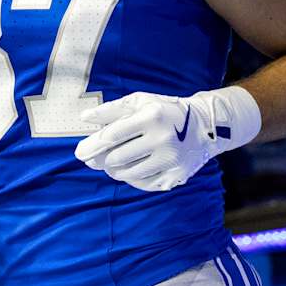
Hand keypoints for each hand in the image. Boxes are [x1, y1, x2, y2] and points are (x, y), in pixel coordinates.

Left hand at [73, 87, 260, 192]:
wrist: (205, 126)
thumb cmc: (164, 111)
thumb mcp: (140, 102)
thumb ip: (111, 110)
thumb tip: (84, 118)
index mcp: (152, 116)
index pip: (113, 135)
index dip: (92, 145)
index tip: (79, 153)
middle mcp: (163, 139)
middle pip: (117, 158)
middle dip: (101, 160)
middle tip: (93, 160)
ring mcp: (171, 161)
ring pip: (128, 174)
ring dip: (114, 170)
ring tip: (112, 163)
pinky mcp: (176, 177)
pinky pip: (142, 183)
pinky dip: (132, 177)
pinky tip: (131, 168)